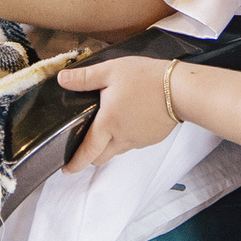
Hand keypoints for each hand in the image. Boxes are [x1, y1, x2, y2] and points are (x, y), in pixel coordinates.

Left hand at [58, 57, 177, 171]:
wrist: (179, 89)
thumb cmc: (145, 78)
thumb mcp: (111, 71)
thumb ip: (85, 78)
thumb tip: (62, 80)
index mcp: (108, 124)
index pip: (87, 152)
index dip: (75, 164)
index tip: (66, 169)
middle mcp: (122, 138)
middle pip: (100, 157)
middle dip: (90, 157)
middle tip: (84, 148)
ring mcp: (138, 141)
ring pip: (117, 150)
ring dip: (109, 144)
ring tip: (109, 125)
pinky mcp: (151, 139)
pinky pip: (133, 143)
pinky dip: (127, 136)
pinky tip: (130, 118)